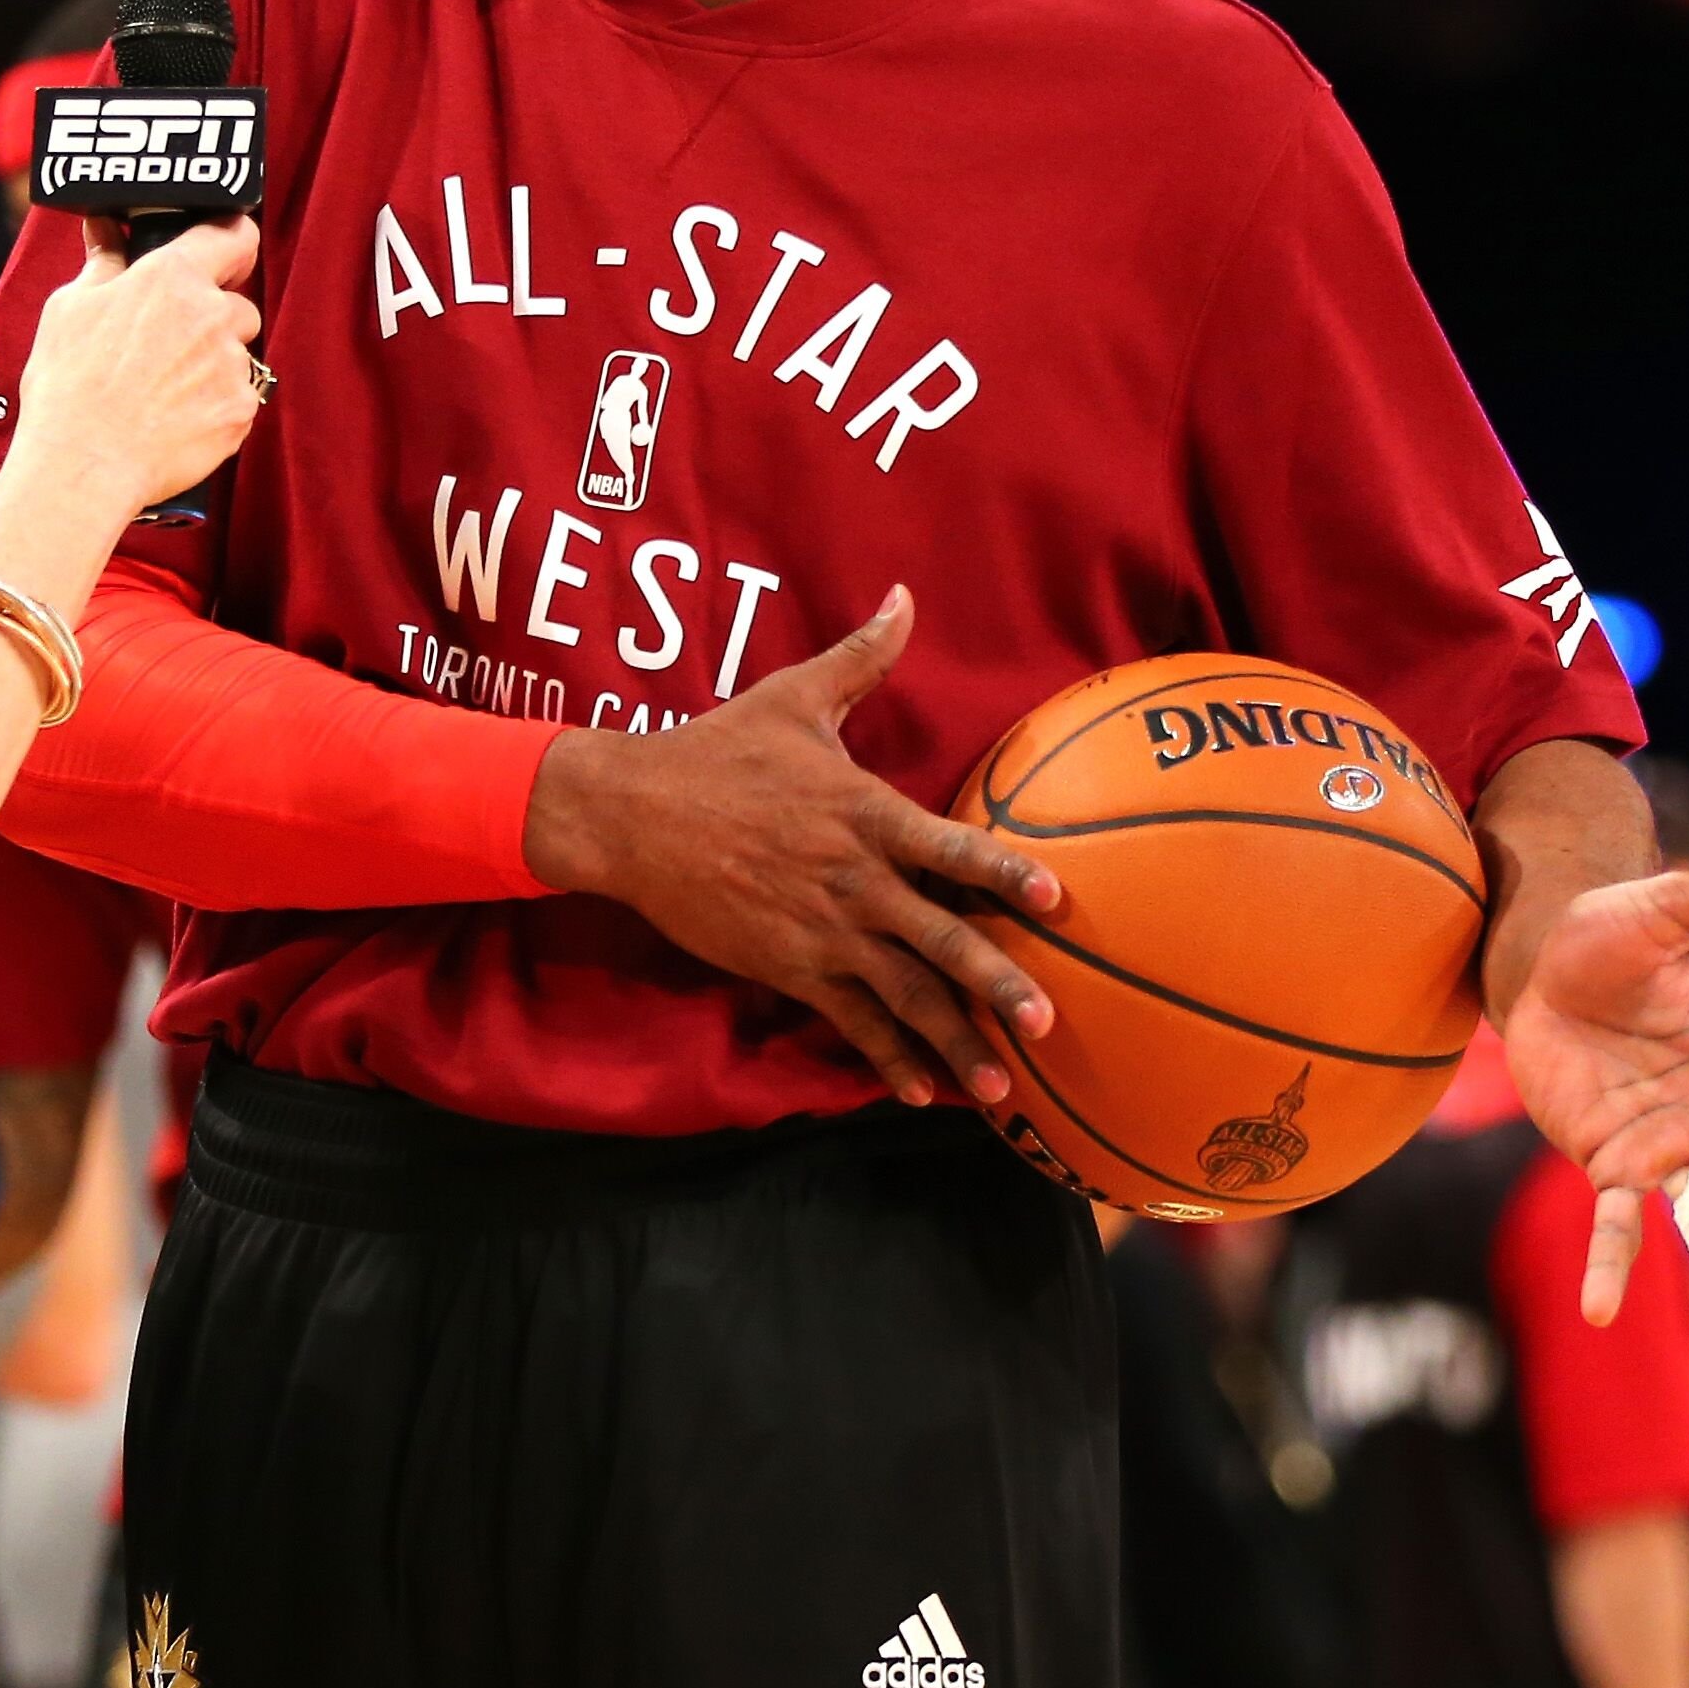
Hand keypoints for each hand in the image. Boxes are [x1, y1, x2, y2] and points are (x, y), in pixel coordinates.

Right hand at [8, 216, 263, 515]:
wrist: (83, 465)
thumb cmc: (68, 386)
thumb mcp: (69, 309)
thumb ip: (103, 261)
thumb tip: (105, 227)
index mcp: (173, 276)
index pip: (234, 235)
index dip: (230, 243)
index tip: (221, 255)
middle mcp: (212, 314)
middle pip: (238, 305)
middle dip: (213, 321)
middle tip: (168, 347)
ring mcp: (232, 366)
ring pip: (238, 355)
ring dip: (214, 366)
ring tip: (163, 391)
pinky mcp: (240, 411)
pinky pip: (238, 399)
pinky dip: (215, 407)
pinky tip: (175, 420)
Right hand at [523, 587, 1060, 1107]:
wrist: (631, 812)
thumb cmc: (718, 750)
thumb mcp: (794, 698)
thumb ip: (862, 656)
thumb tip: (905, 597)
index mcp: (866, 814)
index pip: (952, 847)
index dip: (1006, 874)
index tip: (1056, 899)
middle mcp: (854, 881)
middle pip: (942, 941)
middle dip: (998, 985)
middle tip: (1048, 1022)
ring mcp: (821, 932)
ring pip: (903, 996)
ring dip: (954, 1043)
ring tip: (1000, 1087)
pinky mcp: (787, 967)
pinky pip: (848, 1021)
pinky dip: (885, 1058)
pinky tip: (917, 1090)